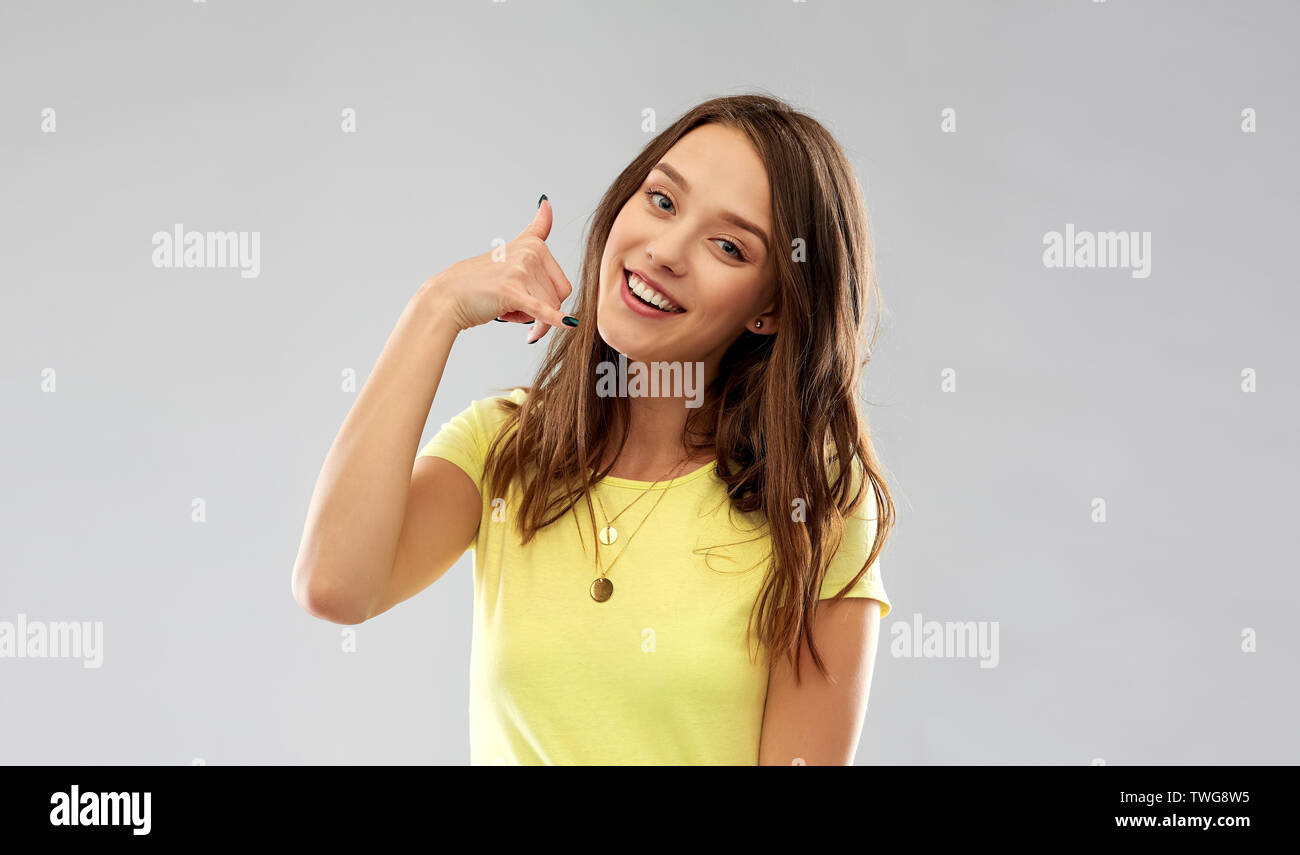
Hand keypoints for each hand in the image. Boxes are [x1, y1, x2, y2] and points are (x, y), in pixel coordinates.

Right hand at [423, 198, 575, 342]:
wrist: (447, 297)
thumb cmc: (479, 281)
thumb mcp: (510, 250)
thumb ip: (534, 229)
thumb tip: (547, 201)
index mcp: (533, 244)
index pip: (558, 280)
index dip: (552, 294)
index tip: (559, 290)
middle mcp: (531, 253)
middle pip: (557, 297)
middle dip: (539, 311)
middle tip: (513, 307)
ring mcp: (521, 270)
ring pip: (548, 308)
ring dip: (528, 319)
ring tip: (505, 309)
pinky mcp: (512, 290)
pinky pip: (542, 310)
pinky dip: (555, 320)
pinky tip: (570, 325)